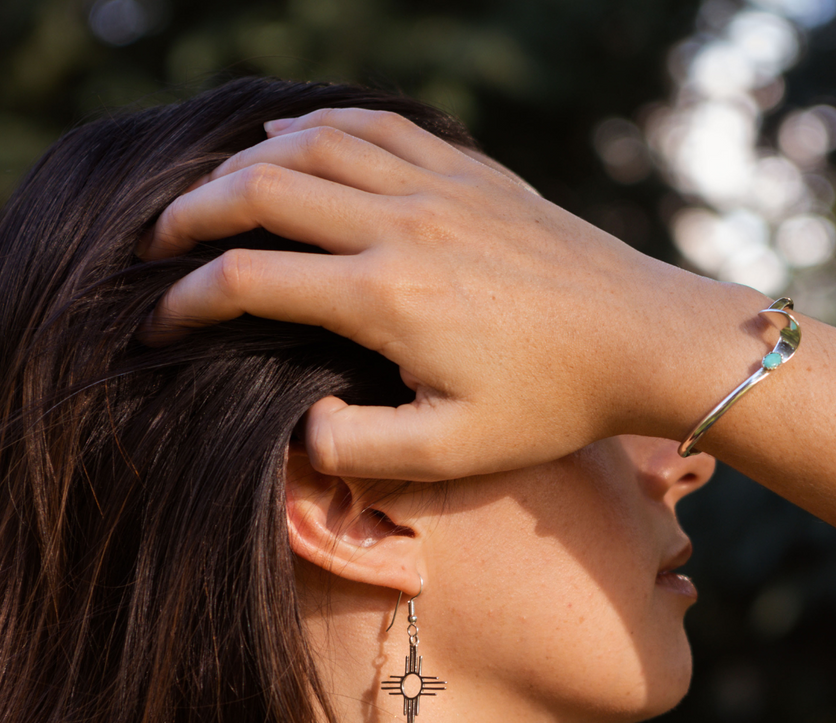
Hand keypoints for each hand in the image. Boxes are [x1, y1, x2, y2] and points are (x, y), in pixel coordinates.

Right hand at [140, 108, 728, 478]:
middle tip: (161, 243)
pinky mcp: (473, 172)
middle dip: (191, 215)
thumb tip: (298, 425)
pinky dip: (321, 127)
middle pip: (260, 190)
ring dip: (247, 163)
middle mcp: (400, 225)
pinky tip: (301, 141)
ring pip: (312, 144)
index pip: (249, 280)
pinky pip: (378, 124)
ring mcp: (438, 187)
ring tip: (215, 192)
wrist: (642, 338)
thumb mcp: (453, 452)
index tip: (163, 323)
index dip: (188, 300)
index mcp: (385, 297)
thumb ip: (359, 449)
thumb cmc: (554, 402)